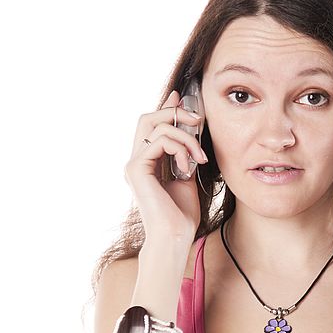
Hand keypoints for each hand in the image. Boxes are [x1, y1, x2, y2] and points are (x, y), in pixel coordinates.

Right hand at [123, 90, 208, 242]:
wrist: (175, 236)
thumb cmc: (182, 214)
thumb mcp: (188, 176)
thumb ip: (185, 153)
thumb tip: (192, 130)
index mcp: (146, 162)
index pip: (151, 125)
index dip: (166, 107)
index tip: (183, 97)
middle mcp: (136, 161)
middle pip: (147, 118)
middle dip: (174, 112)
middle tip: (198, 119)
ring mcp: (133, 164)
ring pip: (155, 125)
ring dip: (185, 136)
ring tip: (199, 157)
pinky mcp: (136, 168)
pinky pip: (159, 141)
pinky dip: (180, 148)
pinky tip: (189, 166)